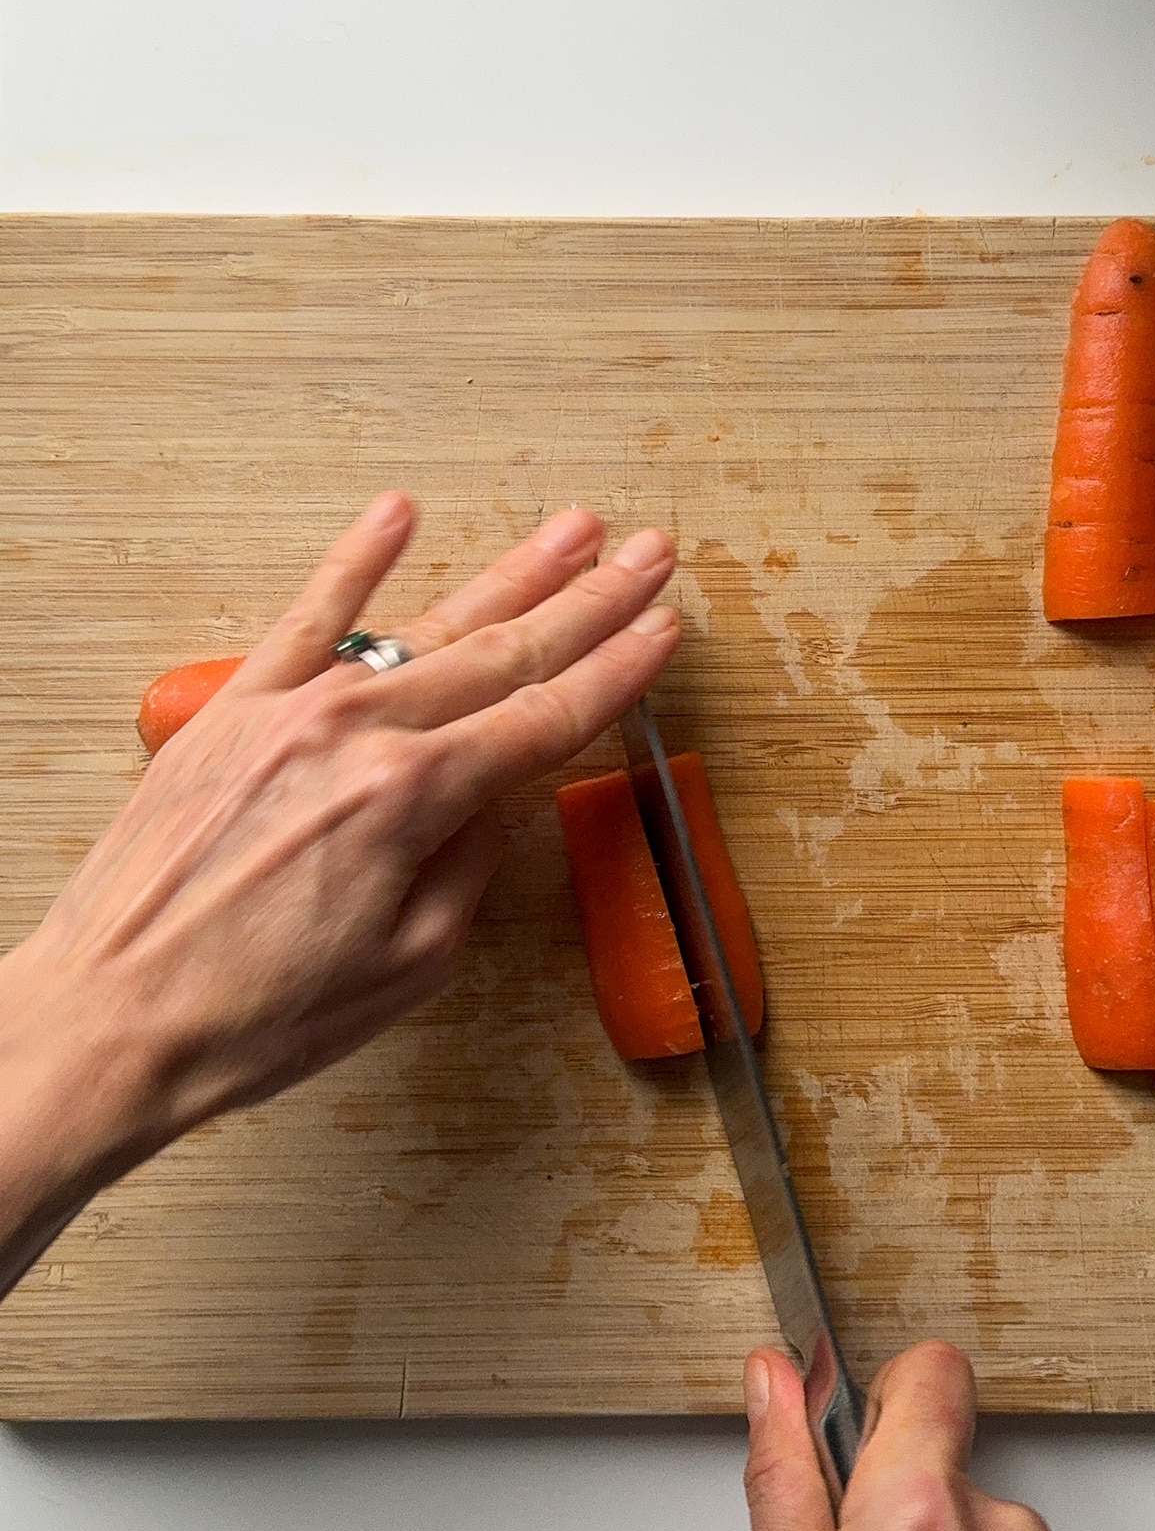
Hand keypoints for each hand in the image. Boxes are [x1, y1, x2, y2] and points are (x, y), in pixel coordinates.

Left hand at [0, 492, 679, 1293]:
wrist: (114, 1018)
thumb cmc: (258, 1014)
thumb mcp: (411, 966)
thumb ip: (470, 868)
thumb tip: (498, 805)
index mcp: (412, 799)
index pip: (545, 720)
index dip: (617, 674)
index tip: (665, 632)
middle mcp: (357, 734)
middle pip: (503, 654)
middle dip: (591, 602)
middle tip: (649, 555)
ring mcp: (292, 711)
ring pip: (425, 623)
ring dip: (509, 574)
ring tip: (572, 531)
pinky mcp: (233, 712)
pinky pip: (305, 617)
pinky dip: (354, 561)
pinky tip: (398, 512)